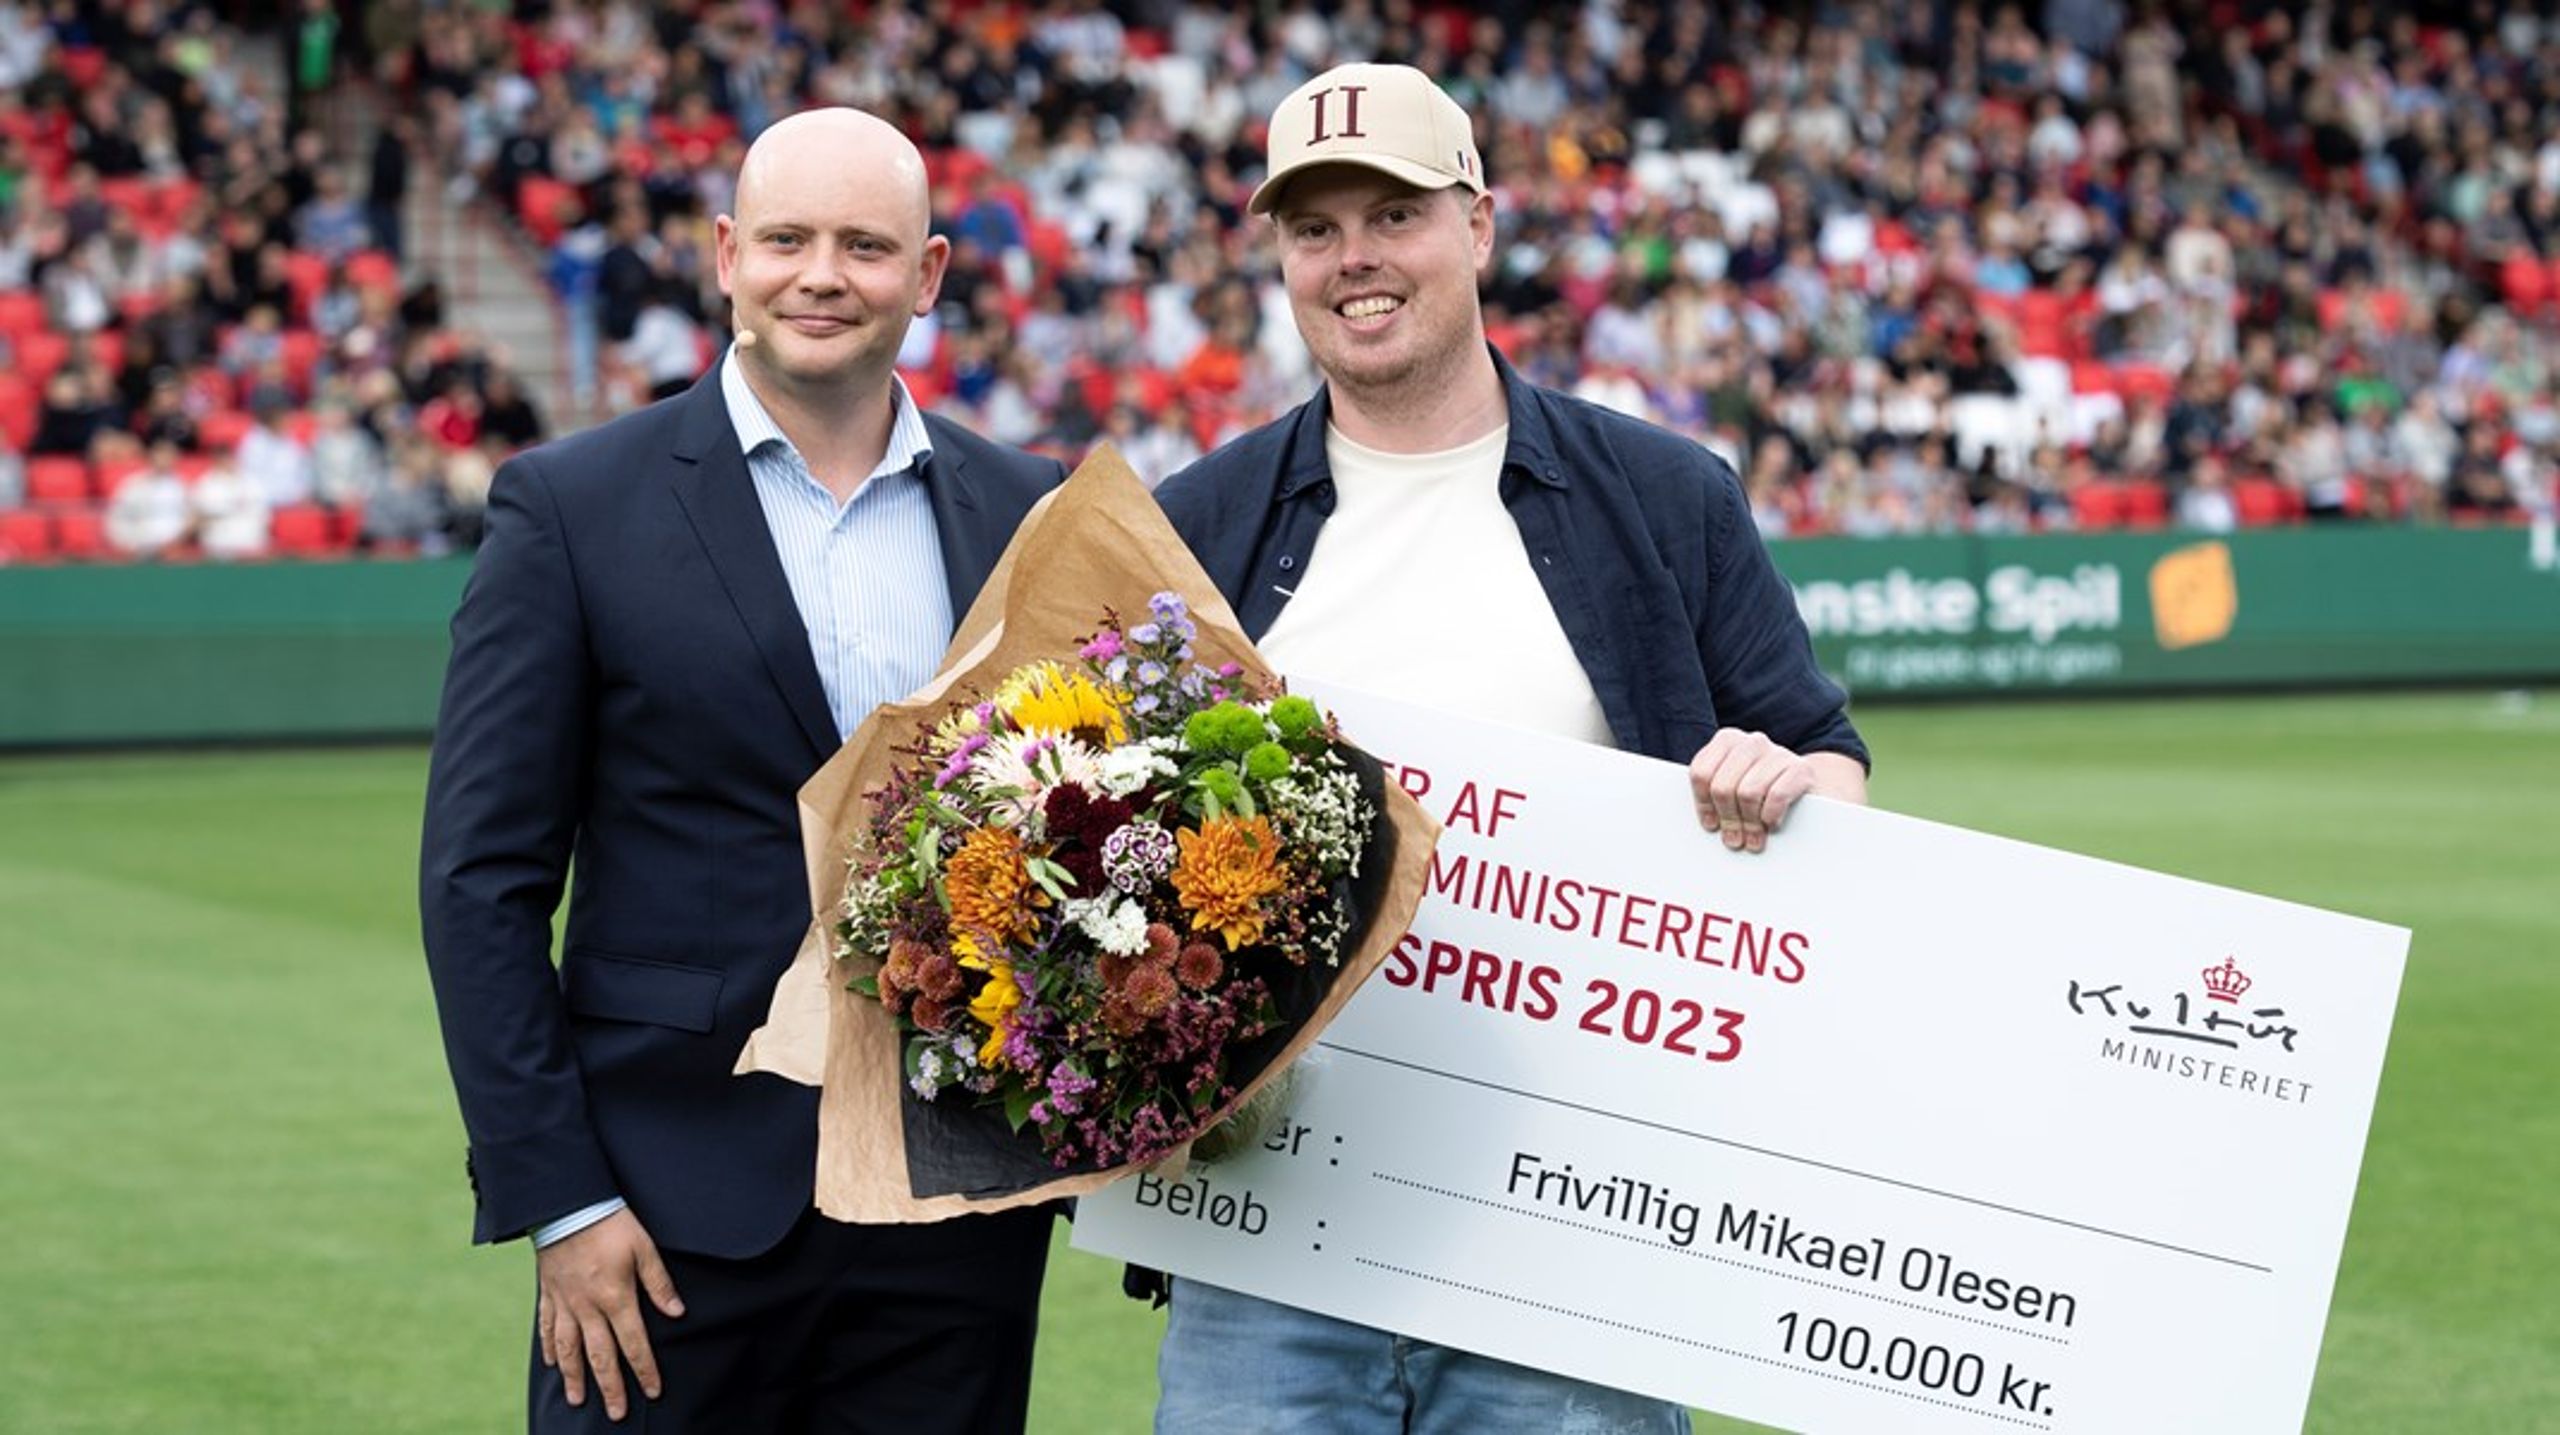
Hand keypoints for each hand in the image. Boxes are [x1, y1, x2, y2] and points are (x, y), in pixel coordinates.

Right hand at [535, 1208, 684, 1420]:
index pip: (634, 1343)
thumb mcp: (644, 1247)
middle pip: (600, 1356)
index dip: (644, 1370)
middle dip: (610, 1387)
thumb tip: (677, 1313)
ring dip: (575, 1377)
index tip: (652, 1391)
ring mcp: (564, 1303)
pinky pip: (546, 1327)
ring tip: (579, 1400)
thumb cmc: (610, 1223)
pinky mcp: (548, 1293)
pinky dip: (548, 1349)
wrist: (566, 1204)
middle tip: (616, 1413)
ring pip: (568, 1349)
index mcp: (615, 1297)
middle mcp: (587, 1307)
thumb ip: (659, 1283)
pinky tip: (552, 1364)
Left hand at [1686, 729, 1818, 853]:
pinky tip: (1771, 824)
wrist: (1804, 784)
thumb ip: (1715, 794)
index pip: (1701, 772)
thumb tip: (1709, 823)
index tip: (1711, 824)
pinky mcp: (1800, 768)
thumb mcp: (1734, 784)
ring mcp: (1778, 752)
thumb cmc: (1762, 788)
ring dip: (1749, 823)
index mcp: (1727, 740)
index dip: (1703, 804)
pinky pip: (1776, 797)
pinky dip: (1771, 816)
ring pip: (1748, 793)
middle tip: (1733, 839)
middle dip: (1727, 818)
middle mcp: (1752, 742)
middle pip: (1723, 786)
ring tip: (1753, 838)